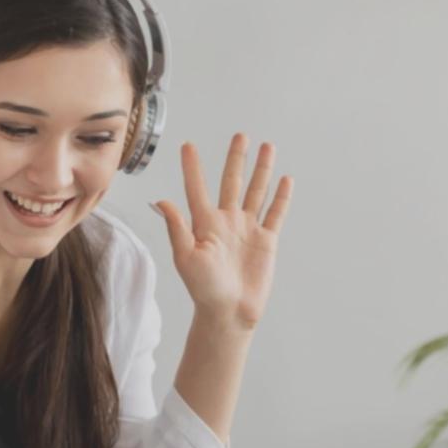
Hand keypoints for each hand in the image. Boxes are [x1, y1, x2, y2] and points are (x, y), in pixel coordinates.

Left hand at [151, 134, 292, 329]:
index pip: (197, 188)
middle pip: (232, 182)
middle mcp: (227, 221)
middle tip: (240, 135)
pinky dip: (281, 197)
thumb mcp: (185, 257)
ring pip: (256, 191)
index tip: (188, 145)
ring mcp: (248, 229)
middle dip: (236, 158)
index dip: (192, 167)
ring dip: (261, 170)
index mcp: (205, 224)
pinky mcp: (266, 241)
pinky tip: (285, 179)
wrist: (229, 312)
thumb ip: (177, 227)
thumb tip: (162, 201)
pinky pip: (275, 214)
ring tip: (267, 147)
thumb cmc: (203, 289)